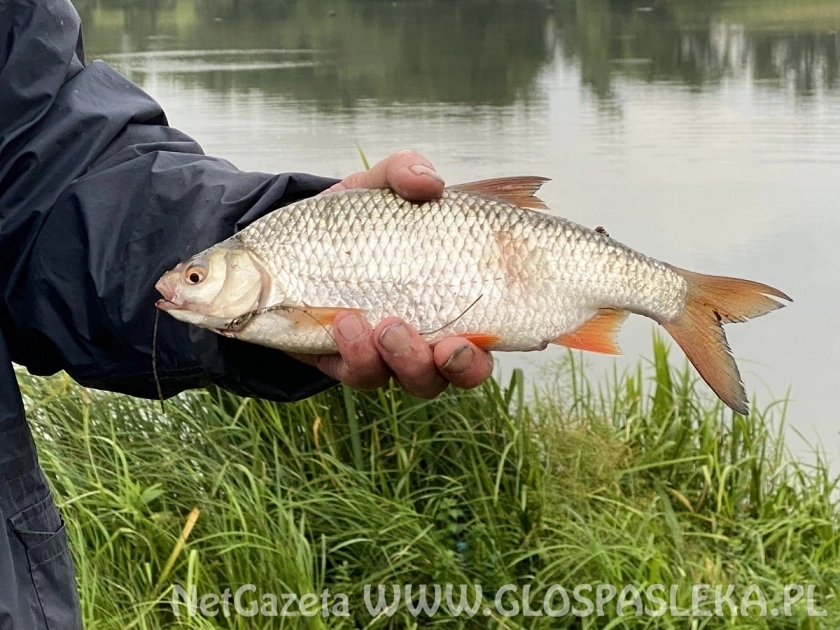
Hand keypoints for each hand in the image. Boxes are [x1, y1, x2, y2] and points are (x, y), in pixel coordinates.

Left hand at [293, 150, 493, 397]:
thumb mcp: (379, 187)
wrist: (290, 241)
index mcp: (449, 302)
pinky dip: (356, 354)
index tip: (474, 338)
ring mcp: (385, 355)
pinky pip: (358, 374)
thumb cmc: (354, 219)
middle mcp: (425, 338)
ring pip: (410, 380)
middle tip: (441, 345)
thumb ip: (405, 173)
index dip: (483, 352)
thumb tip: (431, 183)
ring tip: (380, 326)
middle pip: (453, 374)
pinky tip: (344, 322)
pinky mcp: (344, 361)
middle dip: (454, 368)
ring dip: (403, 361)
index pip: (483, 343)